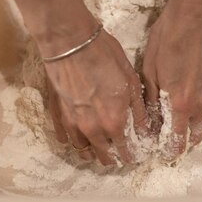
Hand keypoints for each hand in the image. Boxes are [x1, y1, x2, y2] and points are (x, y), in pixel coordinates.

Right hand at [41, 28, 148, 164]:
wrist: (70, 42)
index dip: (129, 155)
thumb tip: (145, 131)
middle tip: (114, 159)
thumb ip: (138, 110)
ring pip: (80, 148)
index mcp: (113, 121)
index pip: (123, 149)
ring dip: (89, 153)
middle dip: (110, 158)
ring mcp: (71, 122)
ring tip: (95, 153)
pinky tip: (73, 139)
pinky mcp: (55, 112)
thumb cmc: (104, 56)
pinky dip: (70, 141)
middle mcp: (91, 128)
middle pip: (101, 153)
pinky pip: (62, 136)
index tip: (132, 157)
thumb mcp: (131, 81)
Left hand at [142, 0, 201, 159]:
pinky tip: (199, 106)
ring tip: (184, 124)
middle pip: (193, 138)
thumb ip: (152, 100)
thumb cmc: (168, 37)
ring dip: (195, 129)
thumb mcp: (149, 69)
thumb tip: (150, 123)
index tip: (162, 153)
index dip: (168, 150)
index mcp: (179, 103)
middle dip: (181, 142)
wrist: (197, 15)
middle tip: (170, 138)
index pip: (175, 141)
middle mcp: (201, 105)